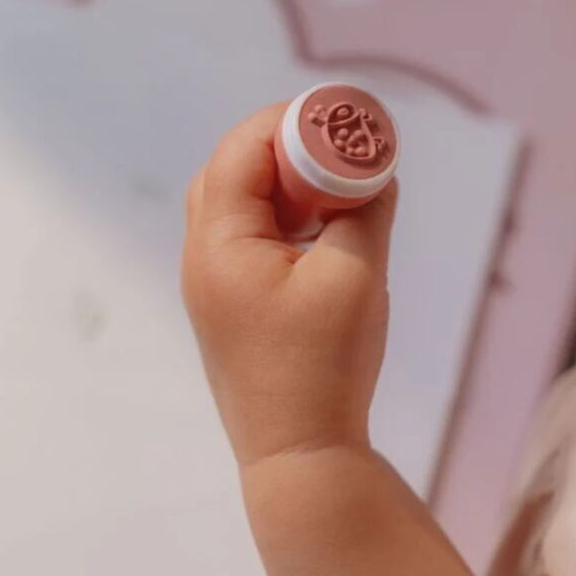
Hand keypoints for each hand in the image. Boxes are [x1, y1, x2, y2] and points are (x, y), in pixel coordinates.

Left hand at [182, 103, 397, 468]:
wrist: (299, 454)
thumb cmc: (325, 366)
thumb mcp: (356, 276)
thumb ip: (366, 210)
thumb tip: (374, 175)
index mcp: (219, 244)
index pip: (242, 150)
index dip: (291, 124)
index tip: (341, 121)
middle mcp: (201, 261)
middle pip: (231, 174)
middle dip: (283, 151)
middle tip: (335, 153)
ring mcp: (210, 289)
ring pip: (237, 210)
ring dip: (282, 190)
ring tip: (331, 193)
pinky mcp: (228, 311)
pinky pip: (247, 245)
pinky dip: (280, 225)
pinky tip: (318, 236)